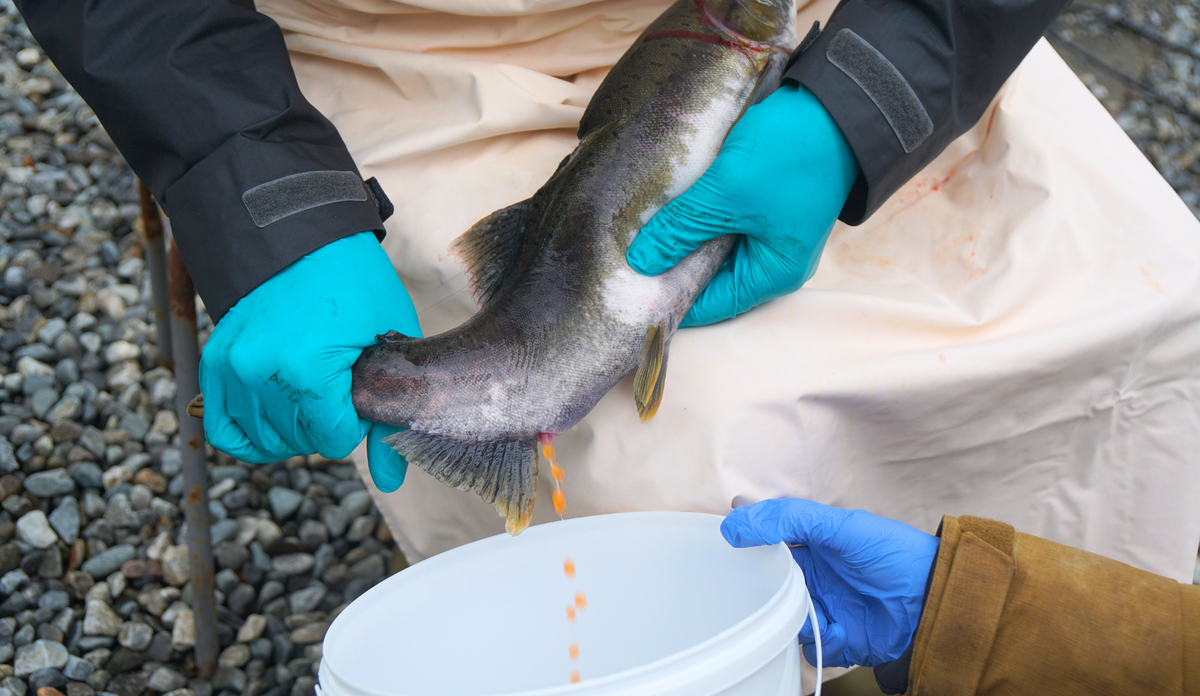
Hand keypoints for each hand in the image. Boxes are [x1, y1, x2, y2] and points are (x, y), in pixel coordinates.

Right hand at [200, 231, 419, 491]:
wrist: (303, 237)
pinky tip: (277, 418)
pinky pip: (223, 428)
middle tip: (340, 385)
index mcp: (308, 369)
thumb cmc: (356, 286)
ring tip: (313, 392)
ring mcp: (232, 369)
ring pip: (266, 440)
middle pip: (301, 443)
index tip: (361, 390)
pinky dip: (249, 434)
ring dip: (293, 428)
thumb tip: (393, 482)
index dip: (356, 422)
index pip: (334, 440)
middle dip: (328, 423)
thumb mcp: (390, 345)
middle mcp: (261, 373)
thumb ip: (389, 418)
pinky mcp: (214, 364)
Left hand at [626, 83, 858, 326]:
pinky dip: (695, 217)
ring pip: (711, 246)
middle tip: (624, 262)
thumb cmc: (789, 155)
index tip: (629, 293)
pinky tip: (664, 210)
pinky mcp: (761, 204)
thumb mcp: (726, 194)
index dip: (670, 300)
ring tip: (636, 235)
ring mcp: (768, 231)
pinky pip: (719, 221)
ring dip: (681, 238)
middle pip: (710, 276)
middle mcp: (772, 260)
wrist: (834, 102)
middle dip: (670, 267)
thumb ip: (681, 230)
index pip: (711, 305)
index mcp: (772, 274)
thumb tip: (641, 262)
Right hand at [721, 499, 938, 667]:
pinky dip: (819, 640)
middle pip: (771, 587)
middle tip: (766, 589)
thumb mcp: (838, 525)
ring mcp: (825, 609)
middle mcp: (814, 578)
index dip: (749, 545)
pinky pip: (809, 647)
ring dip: (795, 617)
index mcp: (812, 546)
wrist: (931, 599)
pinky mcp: (837, 639)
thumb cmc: (891, 554)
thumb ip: (787, 518)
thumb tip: (734, 520)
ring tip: (816, 609)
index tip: (729, 545)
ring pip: (784, 619)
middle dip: (766, 591)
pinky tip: (839, 628)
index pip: (768, 544)